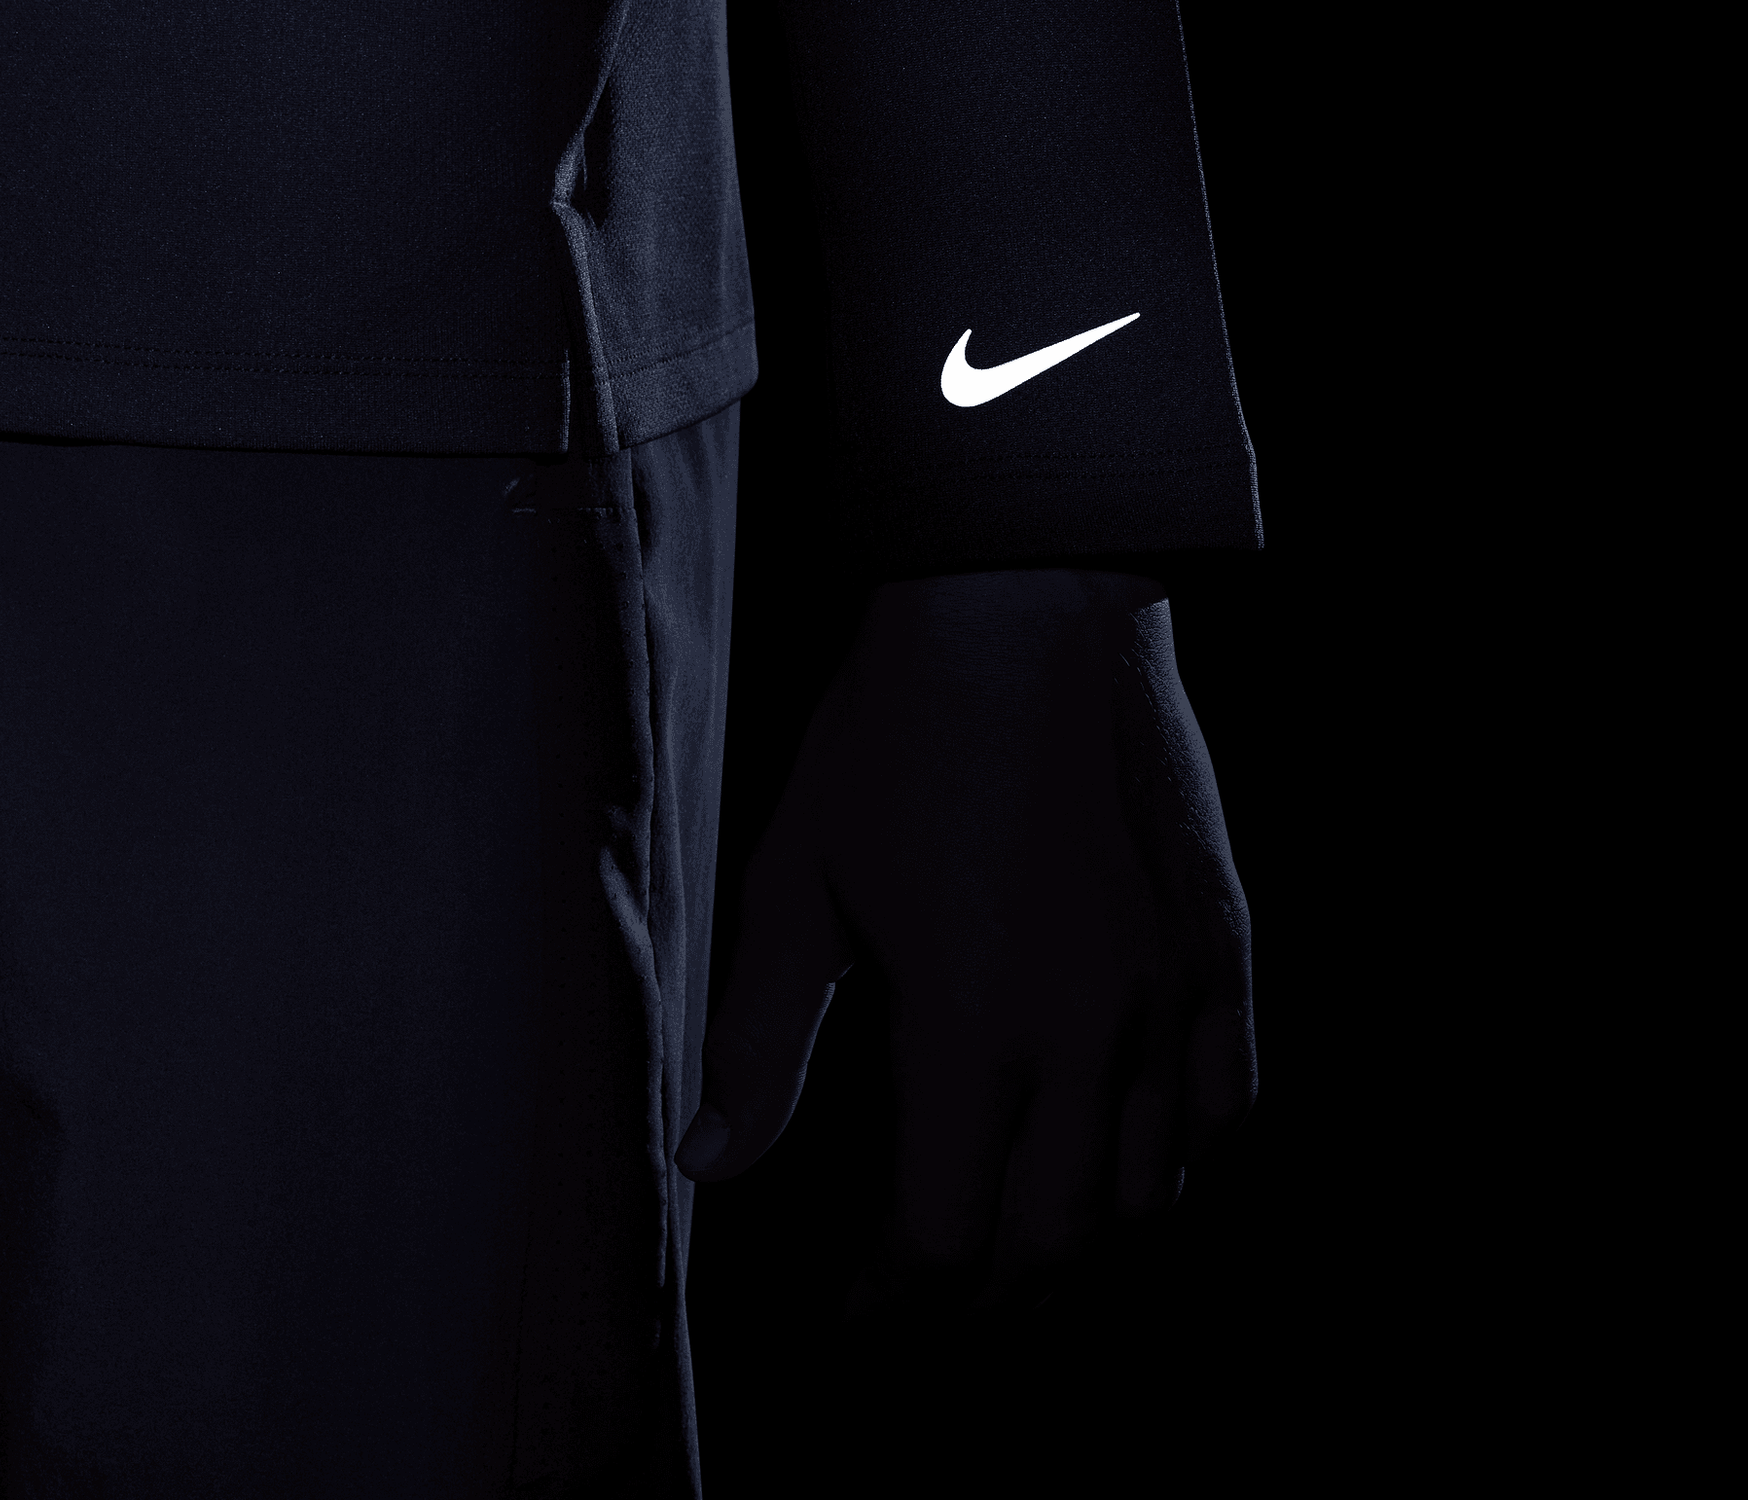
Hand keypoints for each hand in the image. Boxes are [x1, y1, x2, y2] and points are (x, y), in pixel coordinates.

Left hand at [675, 568, 1255, 1309]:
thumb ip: (756, 1039)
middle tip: (932, 1317)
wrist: (1024, 608)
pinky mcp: (1218, 946)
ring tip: (1022, 1260)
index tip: (856, 1326)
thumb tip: (705, 1163)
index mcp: (968, 1033)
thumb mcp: (797, 883)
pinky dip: (1187, 1166)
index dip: (890, 1314)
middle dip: (983, 1312)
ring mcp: (1166, 996)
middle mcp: (1084, 1038)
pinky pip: (1230, 1103)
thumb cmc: (896, 736)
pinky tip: (1143, 1168)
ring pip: (1149, 1198)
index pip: (937, 1244)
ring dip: (1080, 1255)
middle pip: (1049, 1251)